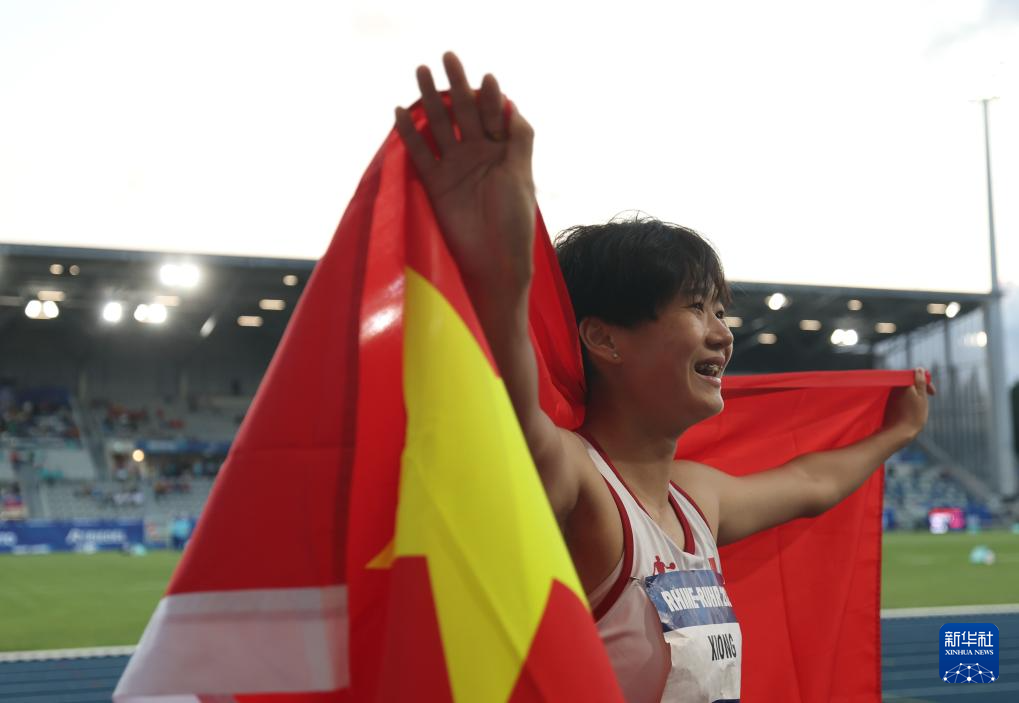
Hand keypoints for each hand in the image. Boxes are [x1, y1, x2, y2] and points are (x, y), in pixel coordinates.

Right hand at [395, 52, 536, 294]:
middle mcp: (477, 155)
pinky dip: (409, 134)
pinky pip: (418, 154)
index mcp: (502, 152)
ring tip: (421, 72)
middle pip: (464, 113)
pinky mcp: (434, 184)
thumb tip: (511, 105)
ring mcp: (454, 168)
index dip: (489, 95)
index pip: (494, 114)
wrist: (493, 265)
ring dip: (430, 101)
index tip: (485, 77)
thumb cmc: (514, 224)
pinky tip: (400, 112)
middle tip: (447, 57)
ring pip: (439, 126)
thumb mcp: (522, 179)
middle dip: (456, 85)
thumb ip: (518, 141)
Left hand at [883, 367, 935, 444]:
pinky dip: (907, 402)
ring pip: (905, 392)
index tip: (933, 393)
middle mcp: (894, 388)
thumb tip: (919, 369)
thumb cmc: (914, 414)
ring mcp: (890, 397)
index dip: (926, 382)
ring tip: (920, 408)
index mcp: (902, 384)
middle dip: (920, 389)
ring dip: (914, 396)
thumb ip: (920, 382)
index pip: (915, 376)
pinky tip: (911, 412)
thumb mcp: (921, 396)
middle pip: (909, 384)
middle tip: (929, 398)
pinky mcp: (888, 404)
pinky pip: (899, 399)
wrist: (899, 432)